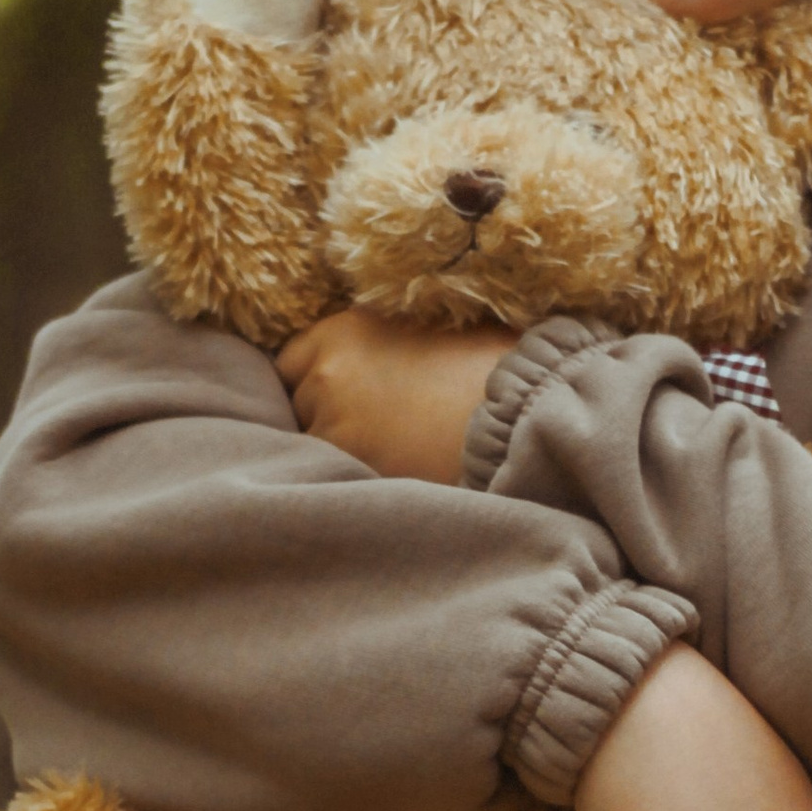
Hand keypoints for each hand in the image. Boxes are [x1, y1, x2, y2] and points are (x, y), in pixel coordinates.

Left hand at [277, 308, 515, 483]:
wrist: (524, 414)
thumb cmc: (490, 370)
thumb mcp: (423, 331)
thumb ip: (377, 344)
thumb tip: (357, 365)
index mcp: (343, 331)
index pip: (288, 363)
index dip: (312, 383)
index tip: (337, 398)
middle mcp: (327, 374)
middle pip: (295, 406)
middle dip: (322, 418)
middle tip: (369, 429)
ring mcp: (335, 426)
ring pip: (310, 447)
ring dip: (335, 452)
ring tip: (384, 454)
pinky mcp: (354, 469)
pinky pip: (332, 477)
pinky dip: (350, 480)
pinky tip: (388, 473)